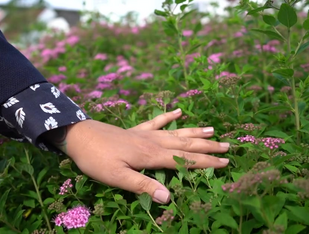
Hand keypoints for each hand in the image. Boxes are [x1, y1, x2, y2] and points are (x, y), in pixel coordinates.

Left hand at [61, 109, 229, 203]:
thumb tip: (169, 197)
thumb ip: (143, 186)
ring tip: (212, 130)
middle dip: (208, 147)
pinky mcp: (136, 129)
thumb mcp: (117, 178)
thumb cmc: (97, 160)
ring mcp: (145, 133)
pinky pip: (156, 121)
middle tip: (228, 147)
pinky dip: (168, 116)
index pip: (185, 160)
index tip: (225, 163)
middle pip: (186, 145)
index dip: (206, 163)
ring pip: (176, 132)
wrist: (80, 136)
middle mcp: (153, 142)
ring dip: (195, 133)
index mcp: (151, 156)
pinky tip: (178, 111)